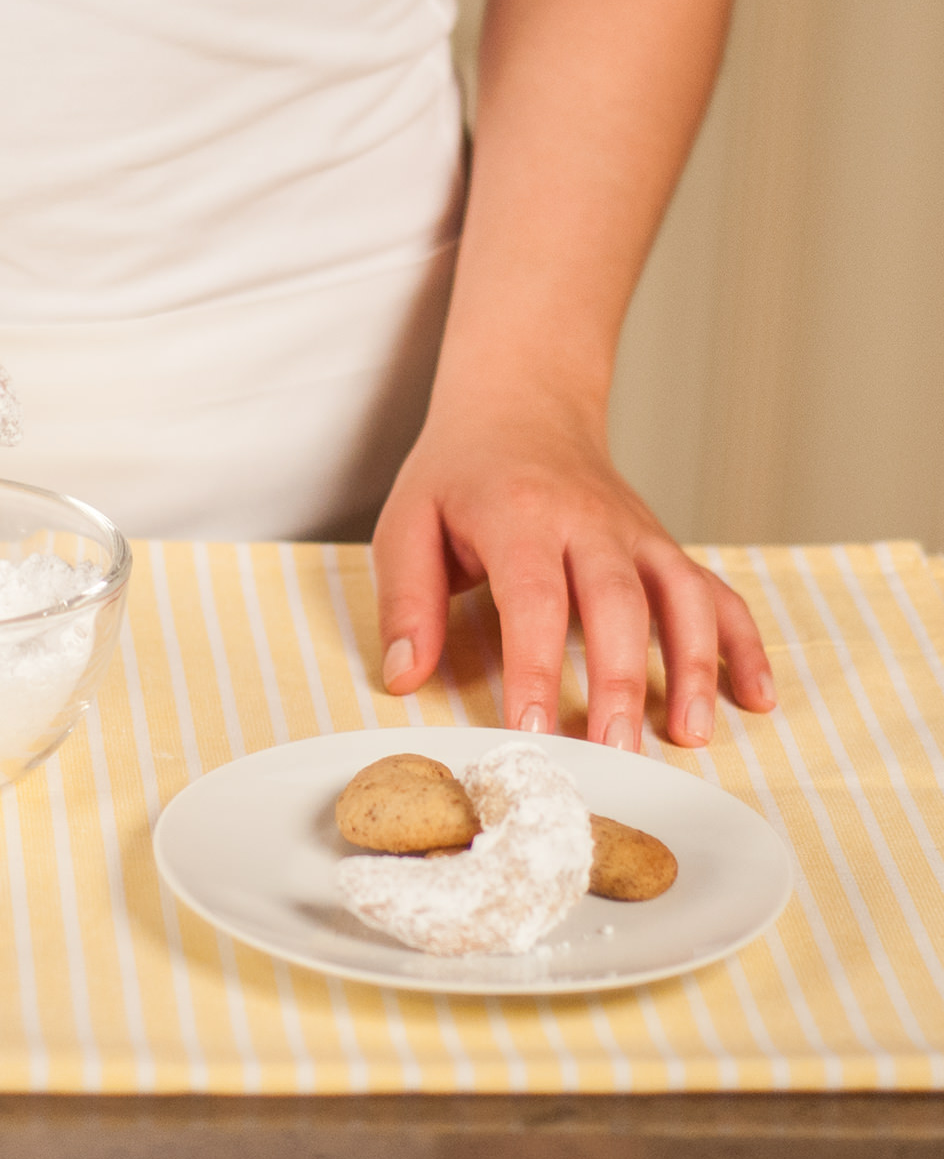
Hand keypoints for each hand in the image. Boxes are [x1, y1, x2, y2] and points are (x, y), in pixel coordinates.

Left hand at [370, 385, 777, 749]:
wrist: (520, 406)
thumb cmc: (458, 475)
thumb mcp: (407, 522)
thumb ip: (406, 601)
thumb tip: (404, 677)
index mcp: (520, 515)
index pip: (533, 598)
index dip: (533, 668)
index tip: (530, 730)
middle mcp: (588, 522)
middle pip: (616, 604)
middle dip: (619, 682)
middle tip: (613, 753)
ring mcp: (636, 533)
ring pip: (681, 597)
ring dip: (692, 667)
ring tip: (690, 736)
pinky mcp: (663, 546)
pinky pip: (715, 592)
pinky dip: (742, 642)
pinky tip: (755, 696)